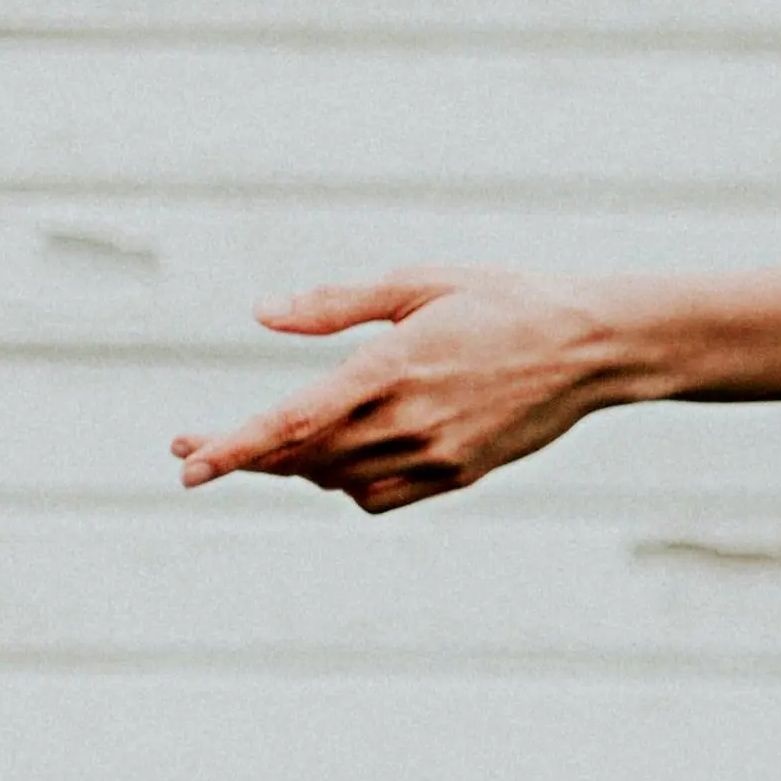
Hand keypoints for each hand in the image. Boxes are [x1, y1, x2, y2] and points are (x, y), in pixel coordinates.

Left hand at [173, 267, 627, 512]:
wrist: (594, 348)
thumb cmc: (505, 301)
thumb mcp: (420, 283)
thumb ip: (337, 304)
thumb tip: (263, 314)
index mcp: (394, 367)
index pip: (294, 420)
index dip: (233, 446)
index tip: (186, 463)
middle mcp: (411, 421)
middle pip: (302, 457)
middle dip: (242, 455)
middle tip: (193, 446)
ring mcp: (437, 455)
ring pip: (334, 480)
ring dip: (292, 467)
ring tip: (272, 444)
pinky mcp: (457, 474)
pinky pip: (377, 496)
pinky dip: (342, 483)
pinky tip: (337, 458)